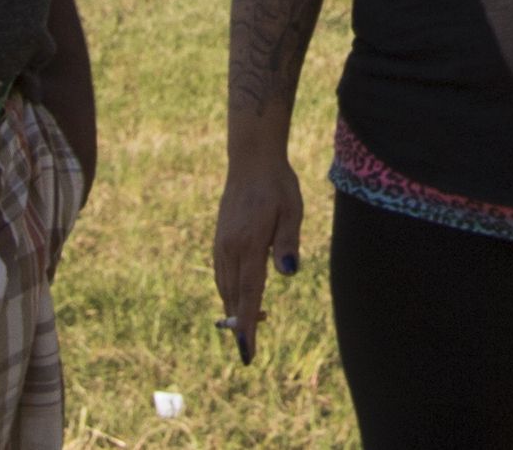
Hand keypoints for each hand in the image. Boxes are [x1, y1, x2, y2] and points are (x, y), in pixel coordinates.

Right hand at [209, 146, 306, 360]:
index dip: (247, 324)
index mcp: (249, 244)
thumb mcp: (292, 210)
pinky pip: (221, 274)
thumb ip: (288, 243)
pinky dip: (228, 292)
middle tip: (251, 348)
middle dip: (240, 323)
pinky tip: (239, 297)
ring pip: (225, 287)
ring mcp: (222, 244)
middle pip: (234, 296)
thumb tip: (288, 274)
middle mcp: (230, 248)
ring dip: (235, 308)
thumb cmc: (278, 185)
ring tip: (253, 323)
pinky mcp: (220, 240)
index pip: (249, 293)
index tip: (247, 351)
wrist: (251, 161)